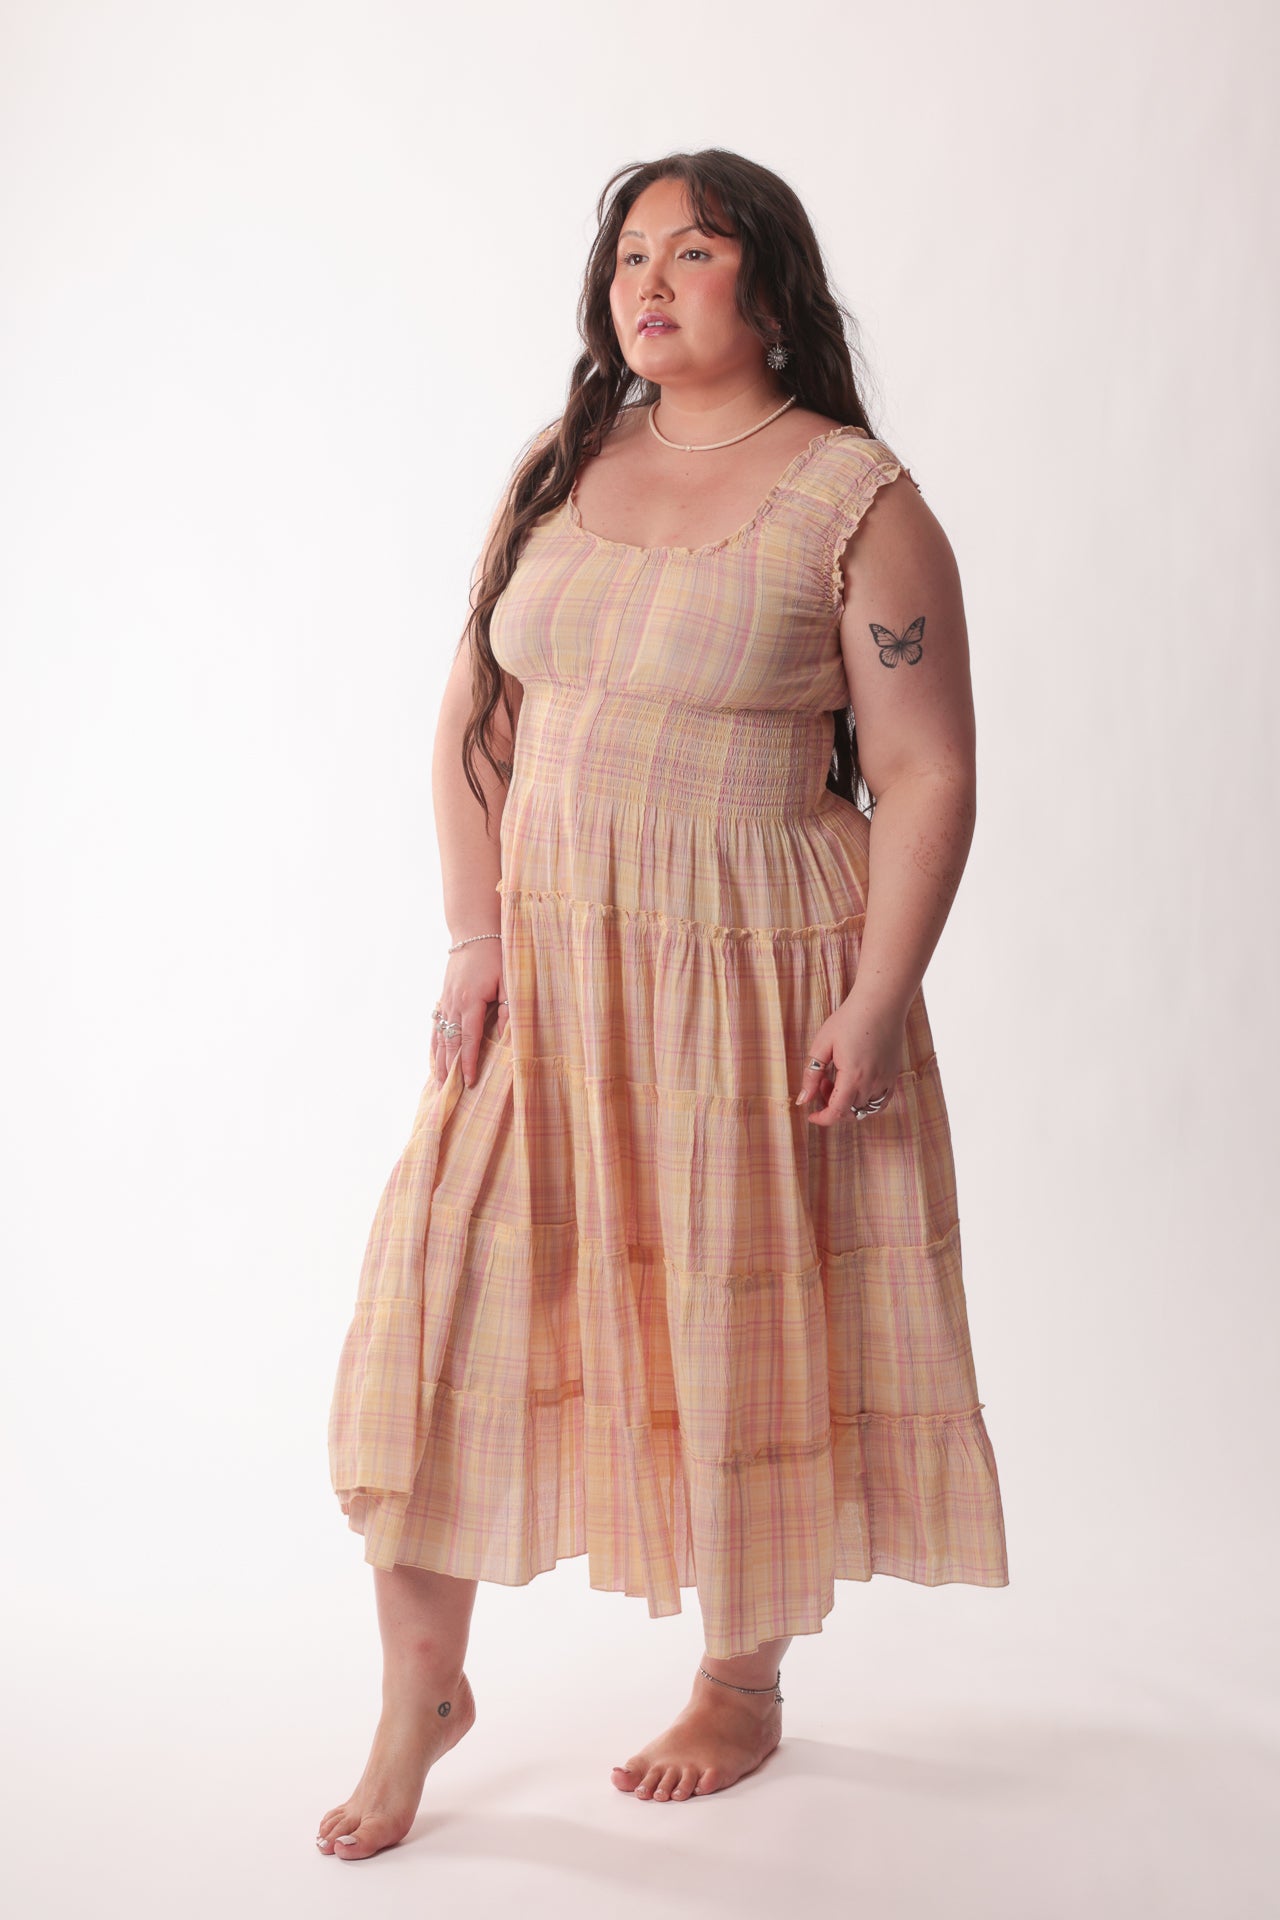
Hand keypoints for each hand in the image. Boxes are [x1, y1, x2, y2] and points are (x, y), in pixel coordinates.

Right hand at [431, 938, 506, 1088]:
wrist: (473, 932)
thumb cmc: (496, 956)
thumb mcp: (509, 981)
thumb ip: (509, 1008)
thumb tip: (507, 1036)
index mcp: (470, 1001)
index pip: (469, 1039)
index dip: (468, 1062)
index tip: (470, 1081)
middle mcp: (453, 1003)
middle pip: (449, 1043)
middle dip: (450, 1068)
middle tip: (451, 1092)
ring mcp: (445, 1000)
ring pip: (439, 1036)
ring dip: (439, 1060)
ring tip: (439, 1082)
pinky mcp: (443, 997)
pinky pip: (436, 1026)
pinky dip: (434, 1044)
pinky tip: (435, 1057)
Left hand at [794, 991, 906, 1126]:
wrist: (881, 1003)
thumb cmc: (849, 1019)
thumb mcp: (822, 1044)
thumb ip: (812, 1075)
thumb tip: (803, 1099)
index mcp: (853, 1077)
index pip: (837, 1112)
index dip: (823, 1118)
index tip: (811, 1115)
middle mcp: (872, 1083)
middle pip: (850, 1111)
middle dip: (831, 1104)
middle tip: (823, 1082)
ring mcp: (886, 1080)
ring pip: (865, 1108)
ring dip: (848, 1103)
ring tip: (839, 1079)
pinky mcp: (893, 1075)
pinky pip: (882, 1101)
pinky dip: (868, 1102)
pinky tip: (858, 1085)